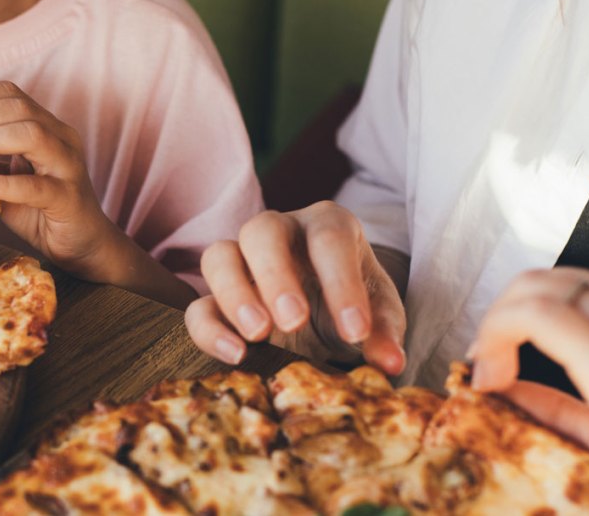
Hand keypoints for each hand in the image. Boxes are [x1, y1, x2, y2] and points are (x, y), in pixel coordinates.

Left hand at [0, 81, 116, 271]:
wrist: (81, 244)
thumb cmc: (40, 210)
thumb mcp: (9, 176)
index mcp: (48, 127)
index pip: (13, 94)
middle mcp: (62, 138)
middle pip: (20, 109)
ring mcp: (68, 166)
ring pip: (32, 136)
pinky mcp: (68, 198)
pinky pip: (34, 187)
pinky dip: (1, 183)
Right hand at [184, 201, 405, 371]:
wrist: (329, 316)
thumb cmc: (354, 302)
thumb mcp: (378, 314)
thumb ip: (384, 333)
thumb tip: (389, 362)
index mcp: (327, 226)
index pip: (330, 239)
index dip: (342, 284)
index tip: (356, 333)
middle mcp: (279, 231)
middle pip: (262, 230)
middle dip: (275, 275)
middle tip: (294, 322)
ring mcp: (242, 260)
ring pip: (219, 256)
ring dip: (235, 295)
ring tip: (260, 335)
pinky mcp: (218, 297)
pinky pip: (199, 304)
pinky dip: (210, 329)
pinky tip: (236, 355)